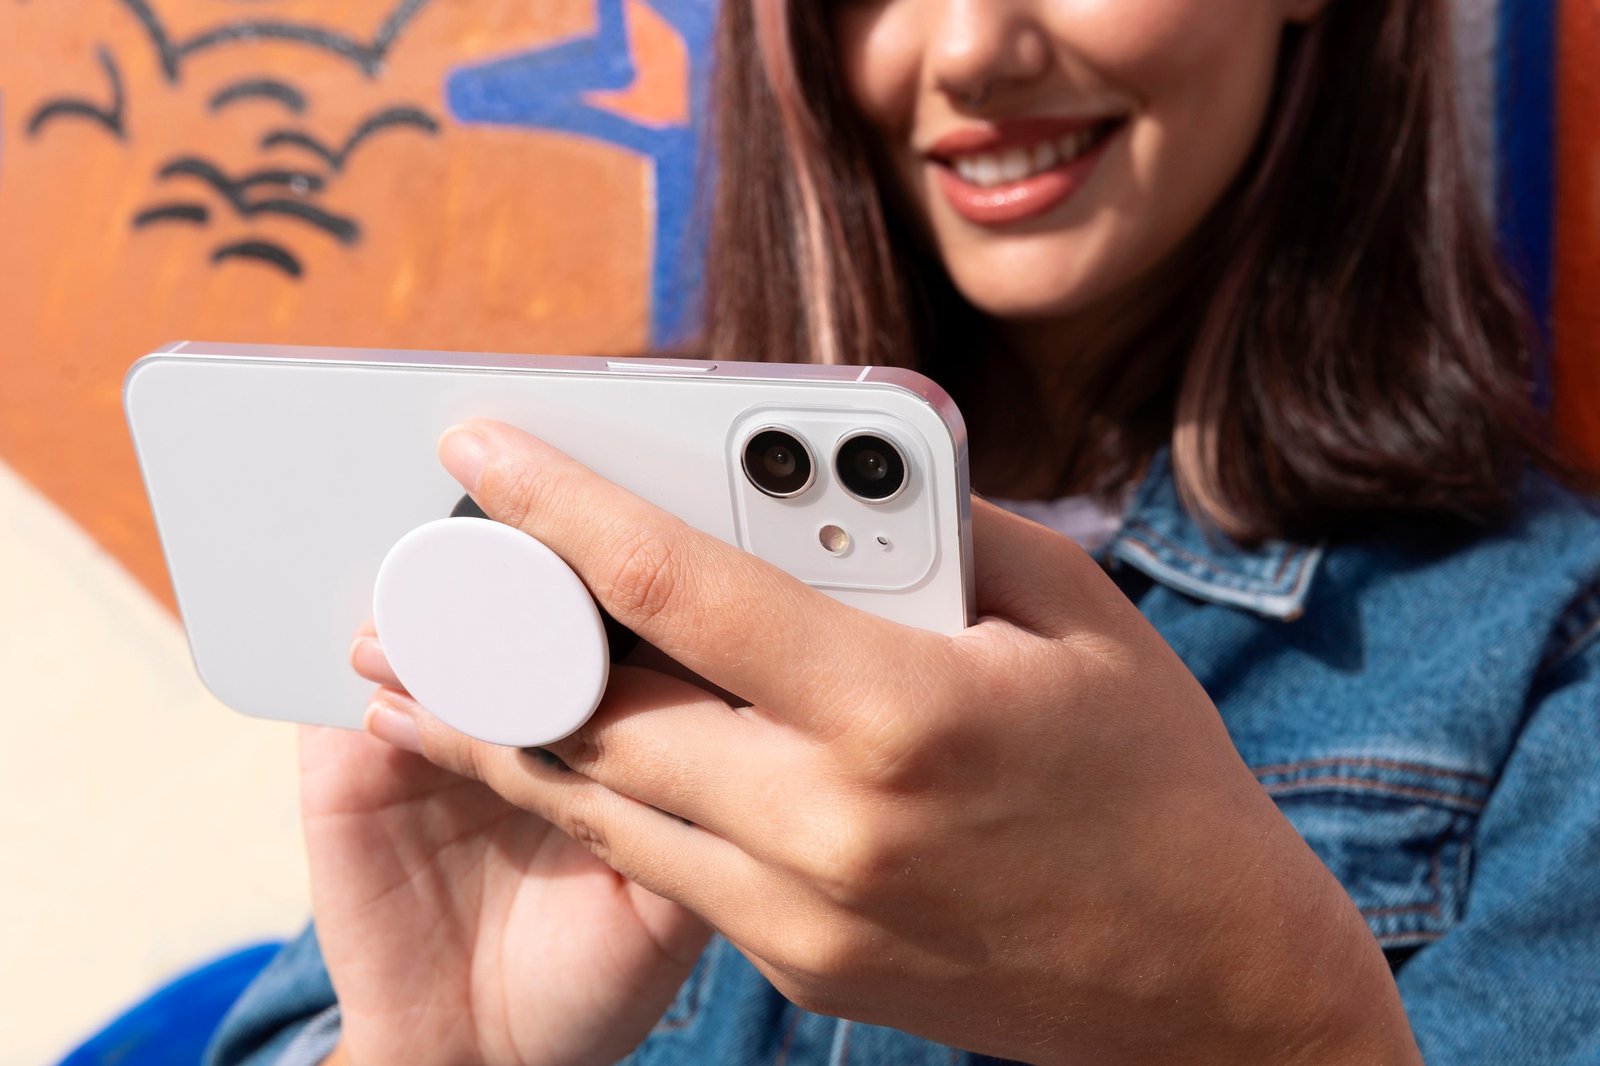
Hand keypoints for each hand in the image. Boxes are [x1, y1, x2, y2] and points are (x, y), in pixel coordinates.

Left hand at [362, 418, 1419, 1064]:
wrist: (1208, 990)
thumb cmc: (1158, 779)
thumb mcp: (1070, 615)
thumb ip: (933, 534)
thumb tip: (821, 481)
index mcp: (906, 709)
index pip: (689, 587)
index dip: (566, 503)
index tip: (477, 446)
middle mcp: (834, 824)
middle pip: (602, 717)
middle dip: (486, 645)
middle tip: (406, 591)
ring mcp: (806, 916)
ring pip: (607, 808)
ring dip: (509, 739)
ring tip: (423, 686)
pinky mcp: (802, 968)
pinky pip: (674, 866)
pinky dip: (613, 801)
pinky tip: (572, 756)